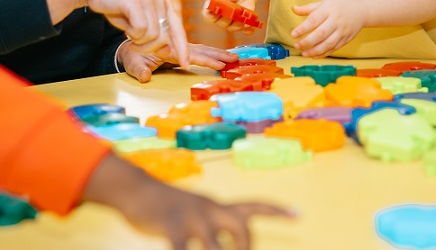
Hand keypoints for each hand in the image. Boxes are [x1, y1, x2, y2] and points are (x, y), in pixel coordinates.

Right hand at [46, 0, 188, 67]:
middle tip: (133, 42)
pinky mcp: (136, 2)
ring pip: (152, 37)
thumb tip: (166, 51)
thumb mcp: (138, 22)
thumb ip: (154, 34)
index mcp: (164, 4)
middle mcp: (160, 1)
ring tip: (128, 32)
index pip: (178, 30)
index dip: (182, 49)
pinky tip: (125, 26)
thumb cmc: (116, 5)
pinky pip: (141, 31)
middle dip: (148, 49)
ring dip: (138, 41)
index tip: (184, 64)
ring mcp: (149, 0)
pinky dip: (131, 34)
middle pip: (164, 39)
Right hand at [83, 153, 296, 249]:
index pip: (252, 206)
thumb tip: (229, 244)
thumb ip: (216, 225)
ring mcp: (191, 218)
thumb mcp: (196, 211)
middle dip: (246, 247)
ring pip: (214, 248)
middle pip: (241, 227)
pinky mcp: (171, 228)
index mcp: (217, 205)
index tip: (299, 214)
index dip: (276, 211)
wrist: (136, 190)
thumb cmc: (168, 206)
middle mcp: (209, 208)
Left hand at [118, 42, 237, 82]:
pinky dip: (211, 52)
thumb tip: (145, 77)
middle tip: (234, 59)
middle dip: (217, 55)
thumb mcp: (132, 62)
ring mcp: (180, 46)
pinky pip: (199, 50)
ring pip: (202, 49)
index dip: (203, 60)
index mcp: (167, 47)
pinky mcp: (182, 49)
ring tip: (233, 57)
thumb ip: (138, 69)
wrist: (129, 45)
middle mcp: (176, 44)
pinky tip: (221, 56)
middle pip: (200, 50)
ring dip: (217, 53)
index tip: (217, 65)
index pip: (188, 53)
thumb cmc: (131, 54)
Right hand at [201, 0, 259, 34]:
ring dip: (238, 24)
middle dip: (228, 18)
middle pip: (221, 23)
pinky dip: (249, 29)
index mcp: (212, 9)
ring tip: (244, 16)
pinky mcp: (242, 24)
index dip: (210, 17)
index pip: (207, 17)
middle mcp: (220, 19)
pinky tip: (253, 25)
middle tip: (234, 11)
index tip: (216, 13)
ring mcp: (231, 23)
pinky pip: (245, 30)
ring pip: (232, 28)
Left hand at [290, 0, 366, 56]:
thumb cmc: (340, 4)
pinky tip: (314, 55)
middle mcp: (336, 21)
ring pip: (328, 44)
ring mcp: (343, 31)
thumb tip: (293, 9)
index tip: (293, 34)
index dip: (303, 29)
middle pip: (321, 34)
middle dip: (307, 42)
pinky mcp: (347, 39)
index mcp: (329, 9)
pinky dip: (324, 54)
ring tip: (304, 53)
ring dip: (315, 50)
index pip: (314, 20)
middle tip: (297, 45)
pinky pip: (334, 48)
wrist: (362, 8)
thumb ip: (308, 8)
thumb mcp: (324, 2)